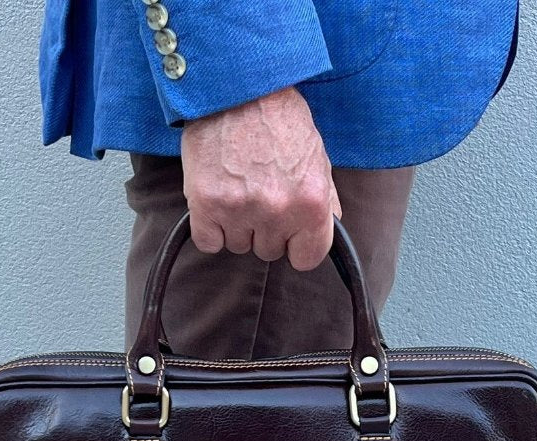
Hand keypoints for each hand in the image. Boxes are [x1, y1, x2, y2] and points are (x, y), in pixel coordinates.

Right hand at [180, 86, 341, 271]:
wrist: (236, 85)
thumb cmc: (278, 117)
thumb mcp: (316, 155)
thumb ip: (325, 199)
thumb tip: (330, 229)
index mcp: (311, 203)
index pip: (307, 259)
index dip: (297, 246)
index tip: (290, 233)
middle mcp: (277, 211)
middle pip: (270, 252)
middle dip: (265, 229)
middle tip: (259, 193)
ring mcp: (240, 210)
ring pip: (239, 246)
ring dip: (237, 226)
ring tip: (237, 188)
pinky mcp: (206, 205)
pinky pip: (209, 243)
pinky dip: (210, 228)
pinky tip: (216, 201)